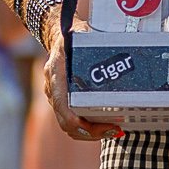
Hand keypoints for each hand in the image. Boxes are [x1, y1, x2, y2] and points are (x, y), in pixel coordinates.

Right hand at [43, 16, 122, 141]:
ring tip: (114, 130)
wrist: (57, 37)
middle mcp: (52, 89)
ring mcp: (56, 97)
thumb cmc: (71, 36)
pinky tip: (106, 126)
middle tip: (115, 129)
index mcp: (56, 75)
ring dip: (91, 133)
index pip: (62, 107)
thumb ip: (84, 37)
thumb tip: (100, 37)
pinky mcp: (63, 102)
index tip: (100, 125)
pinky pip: (73, 121)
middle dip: (91, 132)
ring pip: (69, 127)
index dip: (78, 121)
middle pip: (67, 123)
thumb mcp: (77, 34)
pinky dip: (88, 128)